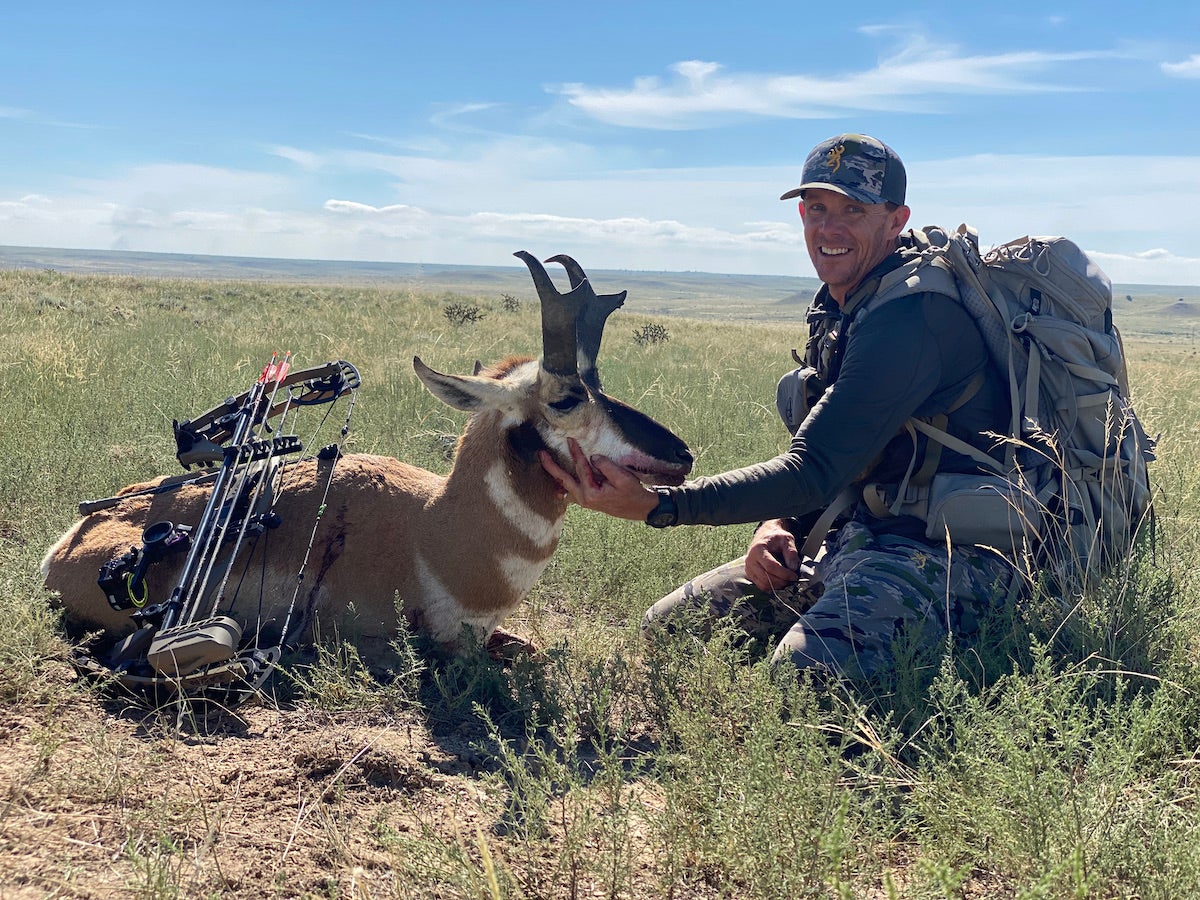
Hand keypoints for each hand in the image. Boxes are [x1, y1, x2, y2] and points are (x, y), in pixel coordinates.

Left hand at [539, 439, 658, 520]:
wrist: (639, 508)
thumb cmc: (632, 493)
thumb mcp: (623, 478)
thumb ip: (606, 466)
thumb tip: (593, 457)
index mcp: (592, 493)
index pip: (581, 469)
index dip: (575, 453)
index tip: (569, 440)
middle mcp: (584, 498)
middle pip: (563, 480)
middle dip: (551, 466)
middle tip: (541, 454)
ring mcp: (584, 500)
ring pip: (565, 485)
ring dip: (555, 473)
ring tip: (545, 461)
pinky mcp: (587, 500)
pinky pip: (571, 489)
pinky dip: (563, 481)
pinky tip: (558, 475)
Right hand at [744, 519, 800, 590]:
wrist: (766, 536)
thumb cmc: (776, 538)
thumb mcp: (787, 539)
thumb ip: (791, 552)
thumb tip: (793, 568)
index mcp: (758, 549)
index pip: (771, 567)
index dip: (784, 574)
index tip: (794, 576)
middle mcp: (750, 560)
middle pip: (766, 578)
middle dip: (781, 582)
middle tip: (792, 580)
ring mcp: (749, 568)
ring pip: (763, 585)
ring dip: (777, 586)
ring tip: (787, 581)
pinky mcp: (751, 574)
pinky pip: (761, 586)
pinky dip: (772, 587)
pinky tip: (780, 581)